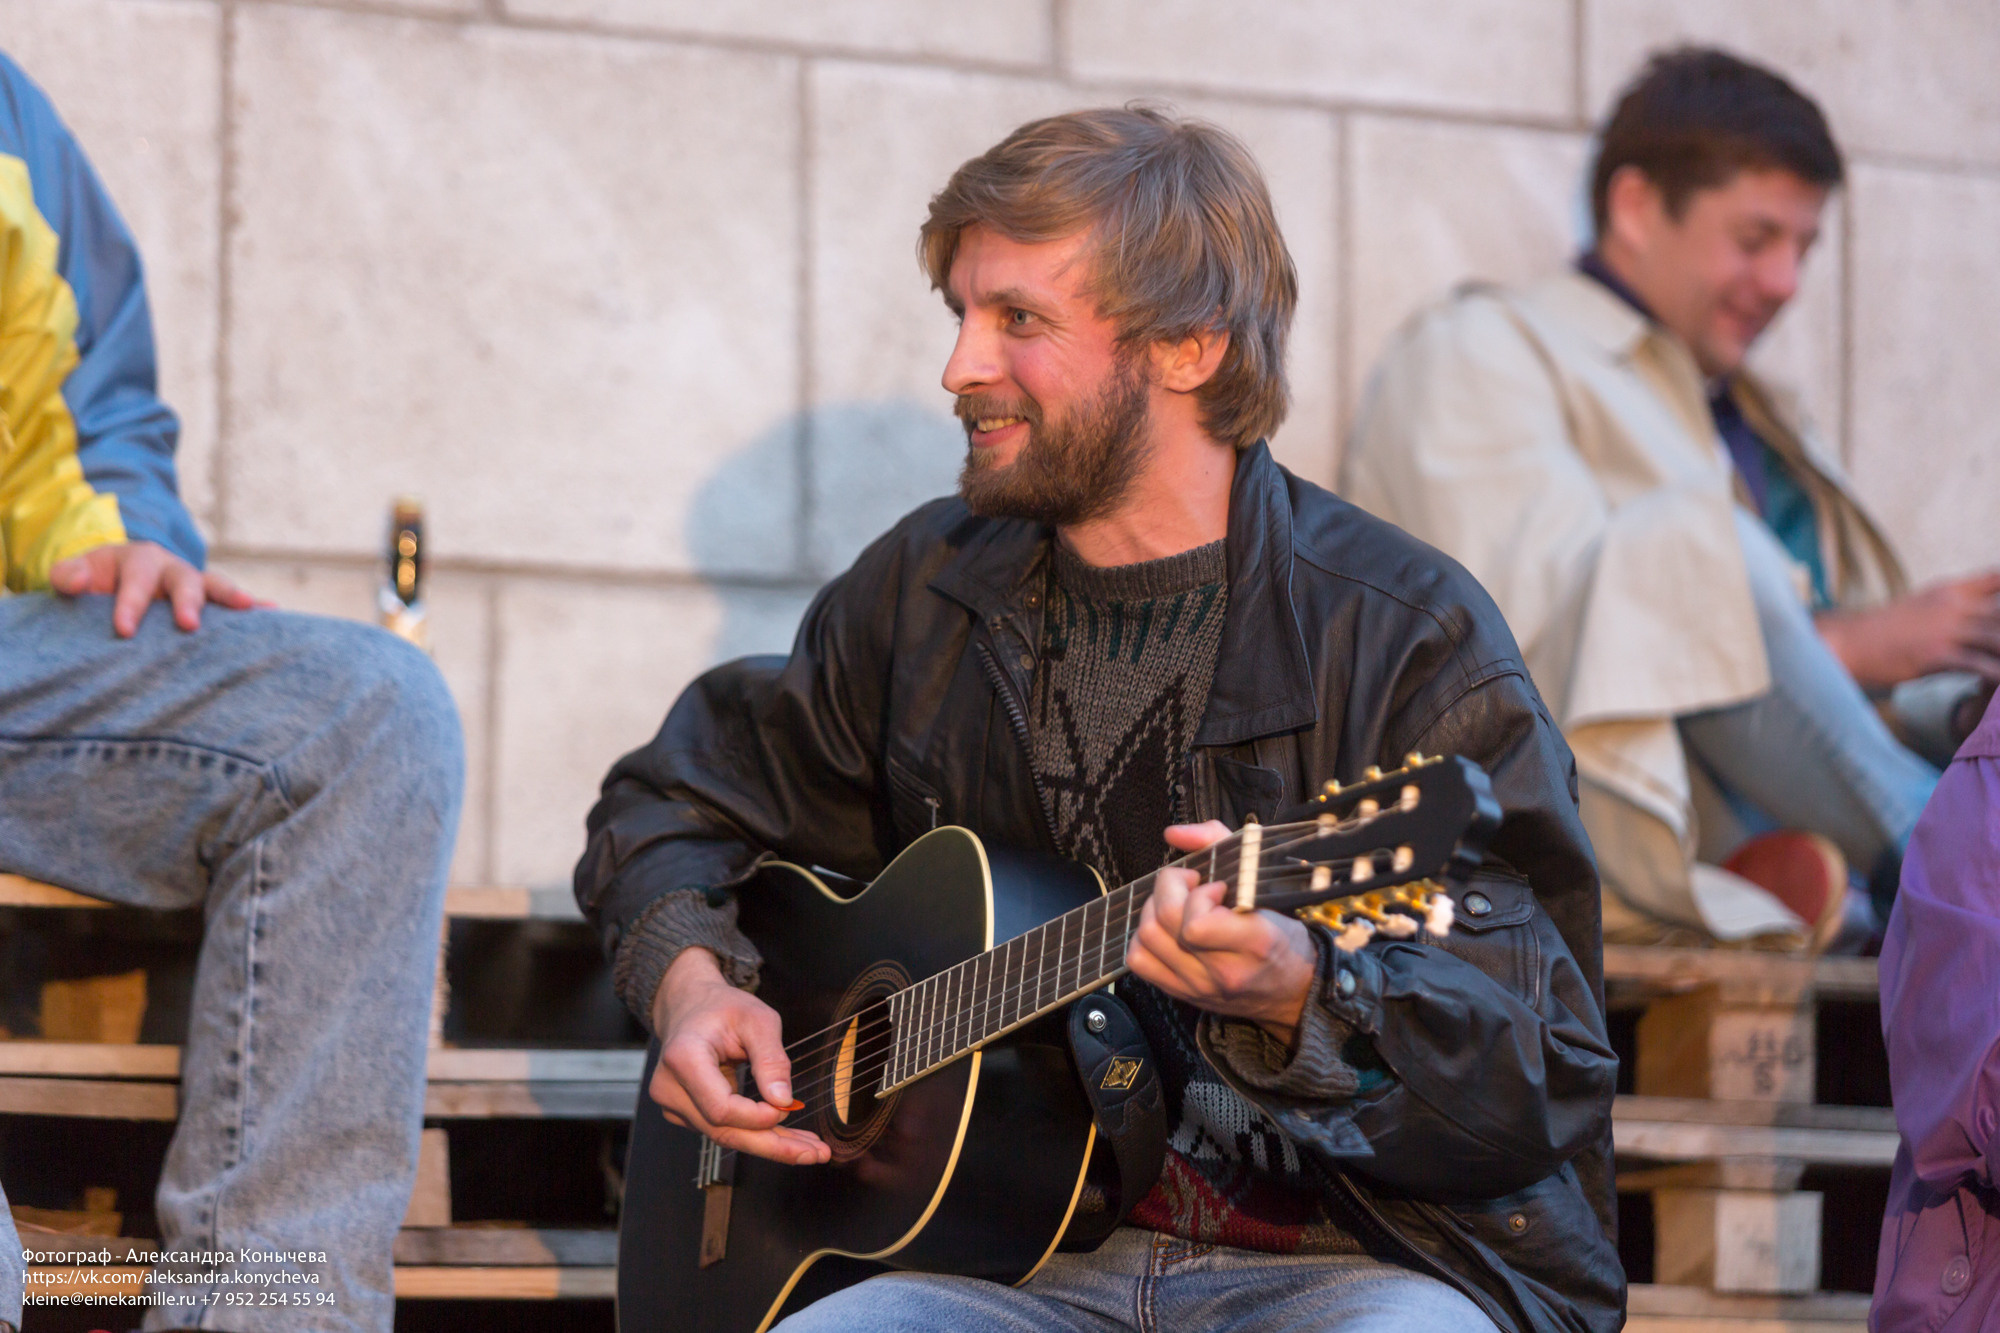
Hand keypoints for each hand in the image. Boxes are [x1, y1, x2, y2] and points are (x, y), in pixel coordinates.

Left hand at [48, 541, 264, 637]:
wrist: (119, 575)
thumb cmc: (97, 580)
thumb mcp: (77, 571)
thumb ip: (69, 574)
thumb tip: (76, 582)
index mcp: (137, 559)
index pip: (134, 582)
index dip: (130, 605)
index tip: (124, 631)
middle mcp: (171, 567)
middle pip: (182, 580)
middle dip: (187, 601)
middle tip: (188, 624)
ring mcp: (195, 582)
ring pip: (214, 585)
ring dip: (230, 596)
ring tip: (246, 607)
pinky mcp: (209, 598)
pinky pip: (233, 601)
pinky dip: (254, 606)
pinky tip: (273, 613)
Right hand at [648, 947, 829, 1165]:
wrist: (690, 1007)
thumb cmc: (723, 1008)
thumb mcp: (757, 1020)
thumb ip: (771, 1059)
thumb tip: (783, 1100)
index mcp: (683, 1058)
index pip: (720, 1107)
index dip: (757, 1117)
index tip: (789, 1108)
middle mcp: (670, 1088)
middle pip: (723, 1131)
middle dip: (773, 1146)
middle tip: (816, 1154)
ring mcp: (674, 1105)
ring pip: (726, 1136)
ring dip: (771, 1145)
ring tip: (812, 1149)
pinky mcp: (685, 1114)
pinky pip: (724, 1130)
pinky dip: (758, 1135)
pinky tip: (790, 1140)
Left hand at [1125, 821, 1317, 1045]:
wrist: (1293, 989)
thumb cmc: (1281, 934)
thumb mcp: (1265, 884)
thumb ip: (1220, 843)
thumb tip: (1173, 833)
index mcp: (1254, 943)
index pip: (1196, 924)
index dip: (1198, 895)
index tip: (1217, 887)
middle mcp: (1224, 971)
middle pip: (1164, 923)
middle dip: (1170, 888)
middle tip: (1192, 884)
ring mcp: (1200, 986)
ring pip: (1146, 939)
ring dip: (1155, 909)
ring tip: (1180, 904)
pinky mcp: (1183, 993)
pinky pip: (1139, 961)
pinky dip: (1144, 938)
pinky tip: (1168, 928)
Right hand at [1816, 572, 1999, 689]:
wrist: (1847, 643)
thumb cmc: (1883, 630)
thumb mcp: (1921, 606)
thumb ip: (1952, 605)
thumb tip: (1978, 612)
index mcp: (1950, 590)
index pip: (1998, 578)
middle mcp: (1952, 605)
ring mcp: (1945, 630)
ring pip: (1999, 636)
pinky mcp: (1937, 655)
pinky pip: (1981, 665)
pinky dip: (1998, 675)